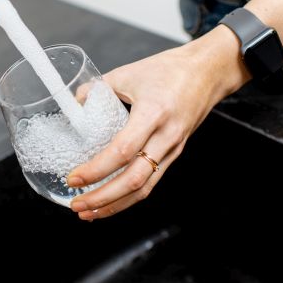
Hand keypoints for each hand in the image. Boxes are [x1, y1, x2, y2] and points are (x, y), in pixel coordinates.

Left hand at [67, 25, 249, 219]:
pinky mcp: (174, 154)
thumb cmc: (170, 69)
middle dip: (102, 198)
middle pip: (133, 180)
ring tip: (89, 213)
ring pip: (144, 188)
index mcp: (153, 113)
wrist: (208, 72)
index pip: (122, 151)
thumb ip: (98, 89)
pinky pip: (151, 181)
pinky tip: (111, 201)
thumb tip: (75, 103)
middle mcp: (166, 137)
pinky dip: (128, 196)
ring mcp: (173, 149)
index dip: (96, 169)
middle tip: (77, 204)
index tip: (74, 177)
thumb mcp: (128, 73)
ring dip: (115, 205)